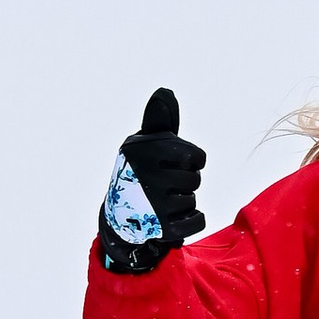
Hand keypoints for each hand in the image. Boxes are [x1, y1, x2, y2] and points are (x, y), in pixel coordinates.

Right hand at [100, 87, 207, 274]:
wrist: (120, 214)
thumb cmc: (141, 170)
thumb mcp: (146, 143)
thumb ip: (161, 121)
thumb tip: (164, 91)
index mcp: (143, 150)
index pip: (196, 157)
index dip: (191, 161)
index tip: (175, 164)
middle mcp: (145, 174)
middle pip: (195, 179)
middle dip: (185, 182)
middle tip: (165, 185)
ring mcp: (153, 202)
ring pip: (193, 199)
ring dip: (184, 201)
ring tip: (163, 200)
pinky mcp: (161, 226)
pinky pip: (199, 220)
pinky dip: (192, 220)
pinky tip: (175, 216)